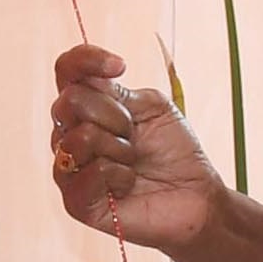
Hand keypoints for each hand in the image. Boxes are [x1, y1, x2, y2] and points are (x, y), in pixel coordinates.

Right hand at [42, 45, 232, 251]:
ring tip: (133, 162)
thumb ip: (116, 91)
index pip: (67, 71)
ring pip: (81, 137)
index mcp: (87, 108)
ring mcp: (69, 168)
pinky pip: (90, 173)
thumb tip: (91, 80)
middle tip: (134, 135)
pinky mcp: (76, 202)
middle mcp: (70, 134)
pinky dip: (120, 175)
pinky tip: (128, 183)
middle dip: (115, 115)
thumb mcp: (151, 106)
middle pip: (71, 101)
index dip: (86, 60)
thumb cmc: (174, 150)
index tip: (120, 66)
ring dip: (120, 148)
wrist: (195, 195)